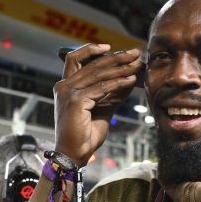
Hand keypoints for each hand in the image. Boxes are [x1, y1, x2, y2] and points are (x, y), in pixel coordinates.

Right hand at [53, 44, 141, 163]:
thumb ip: (111, 94)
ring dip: (121, 68)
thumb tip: (129, 78)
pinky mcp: (76, 101)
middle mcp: (63, 86)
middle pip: (92, 63)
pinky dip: (118, 83)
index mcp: (65, 86)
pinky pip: (101, 88)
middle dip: (116, 57)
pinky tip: (131, 80)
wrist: (74, 154)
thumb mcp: (101, 109)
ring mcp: (68, 93)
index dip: (91, 49)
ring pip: (99, 73)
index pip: (74, 58)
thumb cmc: (85, 135)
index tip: (109, 47)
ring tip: (137, 65)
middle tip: (135, 53)